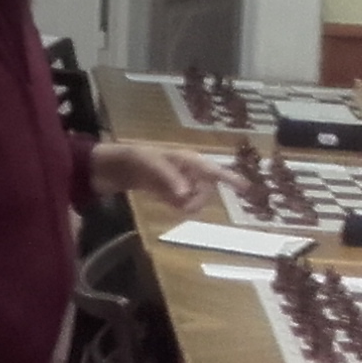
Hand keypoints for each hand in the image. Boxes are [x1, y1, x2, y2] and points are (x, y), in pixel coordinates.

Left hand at [99, 143, 235, 212]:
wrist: (113, 166)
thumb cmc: (134, 158)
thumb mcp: (150, 164)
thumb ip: (169, 178)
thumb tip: (185, 195)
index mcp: (189, 160)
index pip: (215, 170)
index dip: (232, 179)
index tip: (248, 190)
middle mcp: (190, 171)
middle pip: (206, 192)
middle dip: (194, 199)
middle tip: (174, 198)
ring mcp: (181, 183)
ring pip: (195, 201)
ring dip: (181, 202)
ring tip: (162, 194)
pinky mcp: (171, 193)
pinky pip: (182, 204)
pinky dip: (173, 203)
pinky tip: (159, 196)